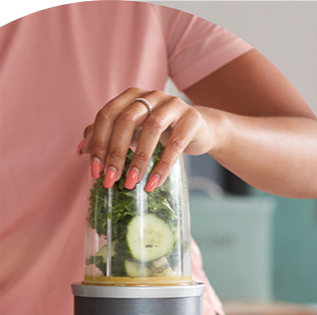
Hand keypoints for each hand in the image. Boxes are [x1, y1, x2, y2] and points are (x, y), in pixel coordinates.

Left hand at [80, 87, 217, 191]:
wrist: (200, 130)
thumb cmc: (162, 131)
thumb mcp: (133, 131)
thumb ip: (107, 135)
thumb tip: (81, 150)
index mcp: (132, 96)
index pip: (107, 115)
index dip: (98, 143)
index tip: (95, 171)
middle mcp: (151, 95)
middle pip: (126, 120)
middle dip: (115, 153)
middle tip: (111, 179)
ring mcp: (174, 104)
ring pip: (152, 129)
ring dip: (139, 159)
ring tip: (132, 183)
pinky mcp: (193, 119)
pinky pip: (176, 143)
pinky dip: (163, 165)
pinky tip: (154, 182)